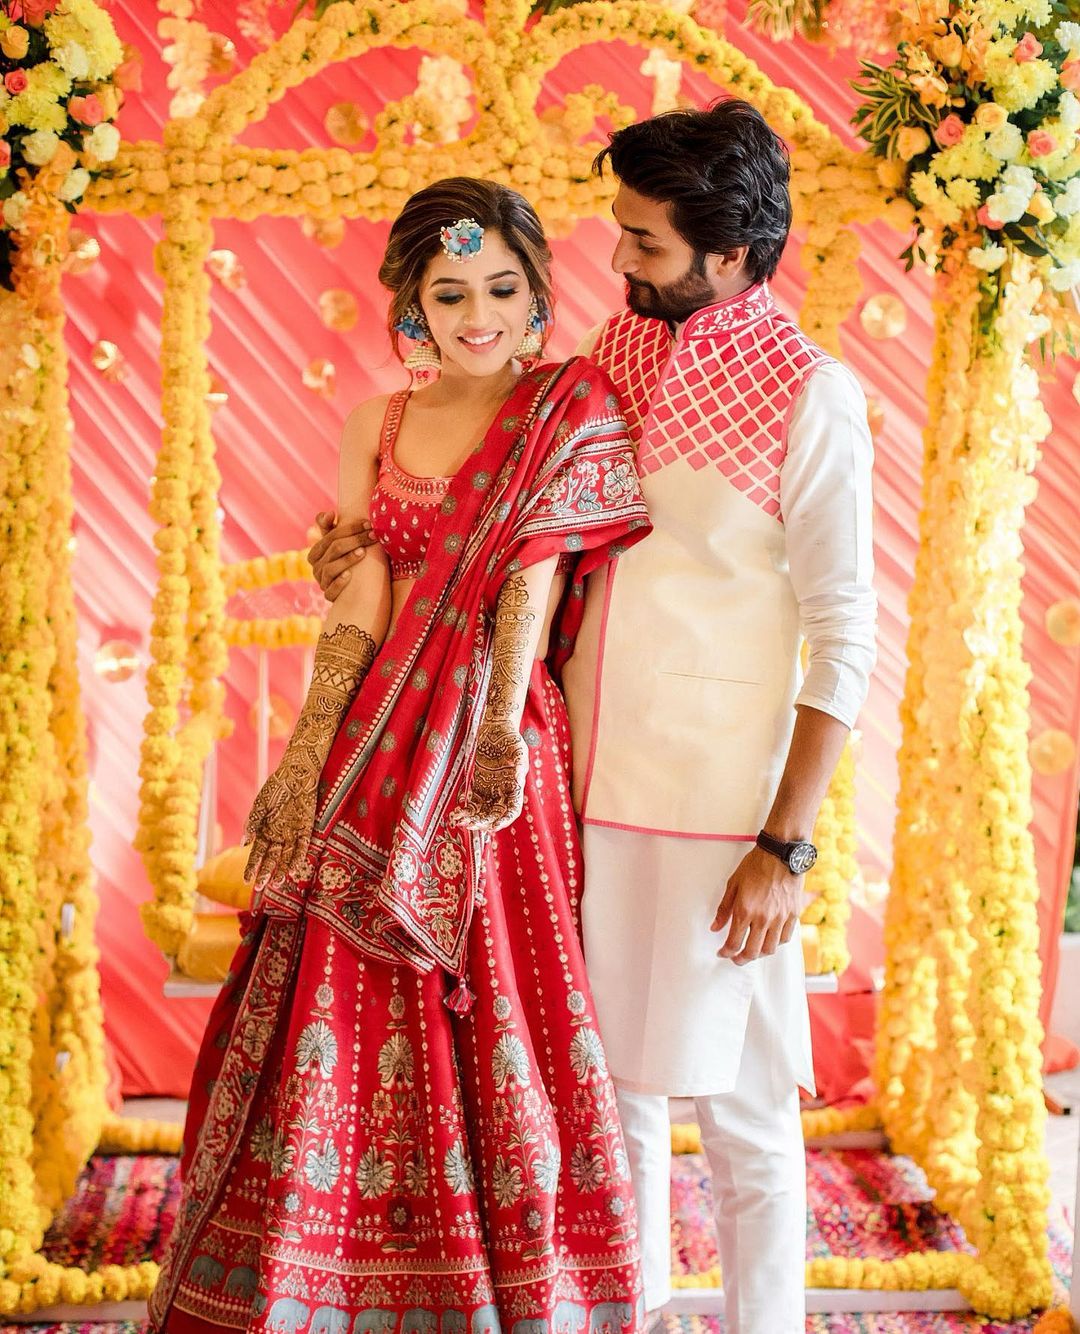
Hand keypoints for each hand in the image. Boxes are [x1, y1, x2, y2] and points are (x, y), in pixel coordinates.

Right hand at [243, 739, 322, 888]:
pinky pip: (302, 846)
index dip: (252, 866)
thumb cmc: (275, 787)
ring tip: (277, 883)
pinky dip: (297, 857)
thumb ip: (252, 822)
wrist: (296, 773)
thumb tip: (244, 842)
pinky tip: (293, 869)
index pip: (257, 853)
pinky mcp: (306, 828)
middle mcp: (278, 834)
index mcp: (265, 830)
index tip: (246, 880)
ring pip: (286, 856)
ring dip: (282, 870)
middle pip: (271, 858)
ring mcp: (292, 832)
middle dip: (266, 873)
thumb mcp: (260, 804)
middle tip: (261, 887)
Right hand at [308, 511, 375, 601]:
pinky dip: (339, 582)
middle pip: (334, 550)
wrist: (353, 593)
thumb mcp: (338, 544)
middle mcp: (316, 567)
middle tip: (373, 535)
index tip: (367, 523)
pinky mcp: (329, 597)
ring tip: (363, 552)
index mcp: (316, 552)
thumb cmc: (347, 561)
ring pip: (331, 569)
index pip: (330, 536)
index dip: (349, 528)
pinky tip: (350, 575)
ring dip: (347, 559)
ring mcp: (322, 582)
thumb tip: (329, 512)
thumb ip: (330, 528)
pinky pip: (331, 591)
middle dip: (355, 540)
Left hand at [451, 723, 529, 833]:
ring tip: (458, 821)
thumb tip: (519, 775)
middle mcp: (503, 791)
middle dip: (483, 822)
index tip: (493, 826)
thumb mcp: (517, 746)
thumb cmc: (509, 736)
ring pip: (482, 811)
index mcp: (515, 786)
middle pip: (494, 814)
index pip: (512, 810)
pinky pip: (472, 802)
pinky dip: (465, 809)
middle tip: (469, 825)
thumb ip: (519, 760)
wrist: (495, 727)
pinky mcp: (478, 784)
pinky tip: (456, 812)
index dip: (504, 820)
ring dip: (472, 819)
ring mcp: (490, 789)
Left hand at [710, 846, 801, 965]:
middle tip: (735, 958)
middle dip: (741, 959)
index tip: (722, 953)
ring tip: (752, 951)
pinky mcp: (793, 915)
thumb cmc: (755, 865)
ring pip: (770, 949)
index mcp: (745, 910)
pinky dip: (775, 943)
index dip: (726, 952)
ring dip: (759, 954)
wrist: (781, 854)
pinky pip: (785, 938)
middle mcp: (763, 918)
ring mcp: (780, 918)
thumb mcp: (733, 884)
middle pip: (752, 952)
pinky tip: (769, 939)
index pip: (734, 943)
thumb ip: (724, 909)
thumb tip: (715, 927)